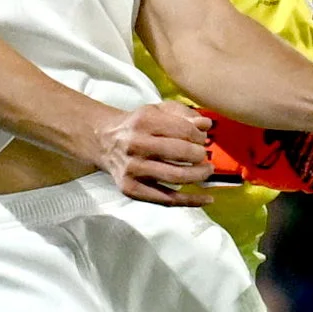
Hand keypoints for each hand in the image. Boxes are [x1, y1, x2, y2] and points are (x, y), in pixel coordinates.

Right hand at [88, 95, 221, 207]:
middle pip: (181, 152)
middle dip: (199, 155)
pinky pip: (167, 199)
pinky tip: (207, 199)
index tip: (202, 139)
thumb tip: (206, 126)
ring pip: (176, 176)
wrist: (104, 141)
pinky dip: (190, 201)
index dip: (199, 136)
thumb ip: (183, 114)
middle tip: (204, 155)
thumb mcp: (157, 110)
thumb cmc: (138, 125)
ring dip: (198, 175)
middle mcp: (136, 144)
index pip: (183, 130)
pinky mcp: (131, 189)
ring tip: (207, 171)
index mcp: (144, 121)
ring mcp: (132, 169)